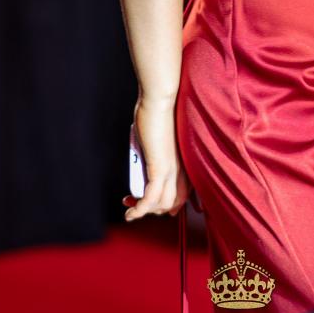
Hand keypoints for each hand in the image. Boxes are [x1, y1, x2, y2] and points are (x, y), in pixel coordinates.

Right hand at [123, 94, 188, 220]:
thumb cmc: (157, 113)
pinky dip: (139, 210)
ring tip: (129, 206)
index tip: (150, 204)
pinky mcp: (160, 168)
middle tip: (132, 202)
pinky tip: (130, 213)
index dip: (169, 205)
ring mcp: (172, 170)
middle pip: (172, 202)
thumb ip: (155, 150)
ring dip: (143, 210)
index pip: (183, 194)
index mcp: (184, 162)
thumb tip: (144, 157)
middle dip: (152, 209)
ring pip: (161, 204)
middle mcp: (181, 169)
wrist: (161, 99)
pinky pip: (150, 199)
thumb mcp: (157, 138)